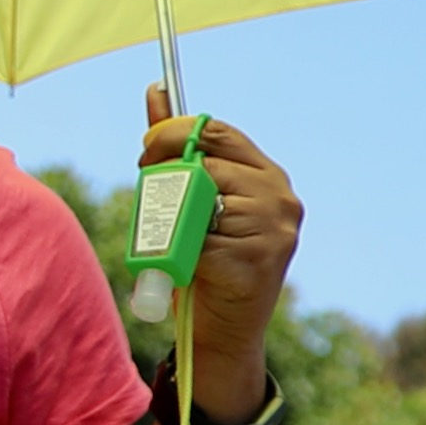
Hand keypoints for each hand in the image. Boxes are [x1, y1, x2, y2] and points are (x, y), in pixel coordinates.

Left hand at [145, 90, 303, 422]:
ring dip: (173, 214)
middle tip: (144, 182)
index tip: (147, 151)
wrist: (223, 333)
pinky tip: (192, 266)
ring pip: (200, 195)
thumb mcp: (191, 199)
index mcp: (268, 177)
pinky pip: (199, 234)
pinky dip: (182, 248)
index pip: (220, 132)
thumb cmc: (203, 263)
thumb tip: (156, 91)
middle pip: (209, 157)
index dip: (176, 134)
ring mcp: (274, 228)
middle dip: (167, 165)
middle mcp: (280, 197)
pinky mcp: (258, 256)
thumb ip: (177, 149)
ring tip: (173, 239)